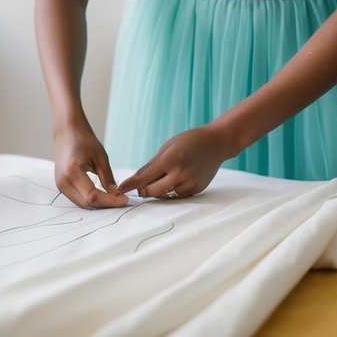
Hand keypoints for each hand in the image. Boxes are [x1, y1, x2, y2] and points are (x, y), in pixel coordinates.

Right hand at [53, 122, 127, 208]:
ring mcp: (60, 185)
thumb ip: (108, 178)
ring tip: (113, 197)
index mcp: (73, 172)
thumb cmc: (83, 139)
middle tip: (121, 199)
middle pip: (87, 204)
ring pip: (82, 204)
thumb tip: (116, 195)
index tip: (124, 199)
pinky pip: (78, 198)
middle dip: (105, 204)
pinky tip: (102, 194)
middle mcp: (63, 182)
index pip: (93, 197)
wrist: (67, 131)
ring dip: (98, 204)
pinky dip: (90, 199)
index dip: (110, 201)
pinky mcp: (61, 185)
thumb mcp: (101, 157)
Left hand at [116, 125, 230, 199]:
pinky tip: (176, 179)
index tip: (119, 190)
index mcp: (170, 160)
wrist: (216, 143)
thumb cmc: (189, 141)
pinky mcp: (196, 190)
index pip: (144, 178)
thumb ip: (150, 166)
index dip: (130, 185)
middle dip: (143, 190)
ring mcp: (190, 184)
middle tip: (142, 184)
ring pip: (164, 195)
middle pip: (151, 192)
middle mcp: (180, 174)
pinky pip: (176, 195)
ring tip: (163, 176)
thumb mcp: (167, 148)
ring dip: (157, 190)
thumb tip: (133, 182)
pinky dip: (170, 190)